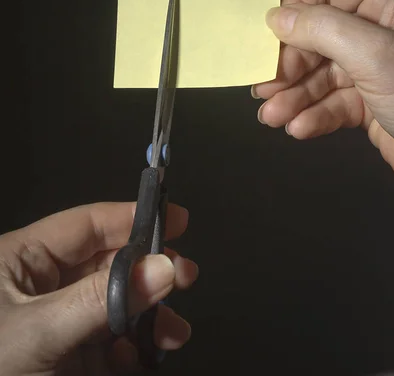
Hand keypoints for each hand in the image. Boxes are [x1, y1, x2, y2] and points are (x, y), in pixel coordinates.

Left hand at [0, 202, 197, 374]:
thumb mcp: (36, 332)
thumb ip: (100, 299)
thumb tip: (163, 268)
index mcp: (21, 261)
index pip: (85, 225)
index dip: (130, 218)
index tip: (177, 219)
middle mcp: (41, 288)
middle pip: (106, 265)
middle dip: (147, 271)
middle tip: (185, 277)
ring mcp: (57, 326)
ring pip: (113, 307)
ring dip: (148, 315)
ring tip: (175, 330)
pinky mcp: (66, 361)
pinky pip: (108, 345)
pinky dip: (132, 348)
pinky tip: (147, 354)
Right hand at [252, 0, 393, 174]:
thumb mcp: (375, 54)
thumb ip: (322, 29)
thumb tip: (276, 17)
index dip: (296, 10)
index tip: (273, 43)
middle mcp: (380, 28)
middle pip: (318, 33)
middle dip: (289, 64)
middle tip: (264, 88)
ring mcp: (376, 67)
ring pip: (322, 73)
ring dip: (294, 96)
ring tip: (271, 116)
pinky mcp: (374, 102)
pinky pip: (336, 103)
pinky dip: (315, 116)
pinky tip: (299, 128)